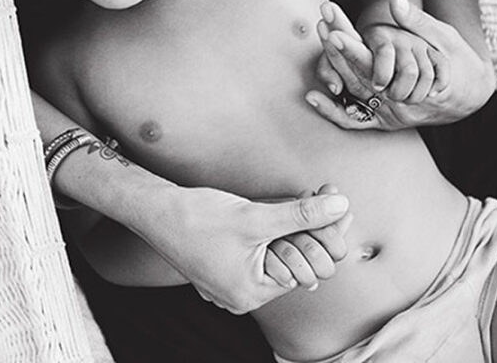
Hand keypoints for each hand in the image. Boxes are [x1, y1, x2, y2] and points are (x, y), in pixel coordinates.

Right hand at [150, 183, 349, 313]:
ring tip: (311, 202)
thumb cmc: (197, 217)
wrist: (155, 211)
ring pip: (275, 257)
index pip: (303, 268)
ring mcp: (230, 284)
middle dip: (311, 232)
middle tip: (329, 199)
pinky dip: (272, 234)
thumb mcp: (256, 216)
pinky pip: (258, 255)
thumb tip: (340, 206)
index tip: (341, 210)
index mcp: (251, 293)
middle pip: (291, 264)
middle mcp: (241, 296)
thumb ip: (301, 214)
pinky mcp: (222, 268)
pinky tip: (284, 212)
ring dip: (292, 230)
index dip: (323, 237)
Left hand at [309, 0, 495, 129]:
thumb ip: (416, 21)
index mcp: (413, 81)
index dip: (352, 47)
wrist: (471, 97)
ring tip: (319, 29)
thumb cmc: (460, 62)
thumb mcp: (444, 38)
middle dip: (338, 48)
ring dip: (332, 64)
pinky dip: (332, 111)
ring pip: (353, 92)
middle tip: (321, 21)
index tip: (333, 31)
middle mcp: (397, 104)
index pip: (374, 64)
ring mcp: (390, 115)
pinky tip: (311, 97)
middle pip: (359, 75)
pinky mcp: (385, 121)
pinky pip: (354, 122)